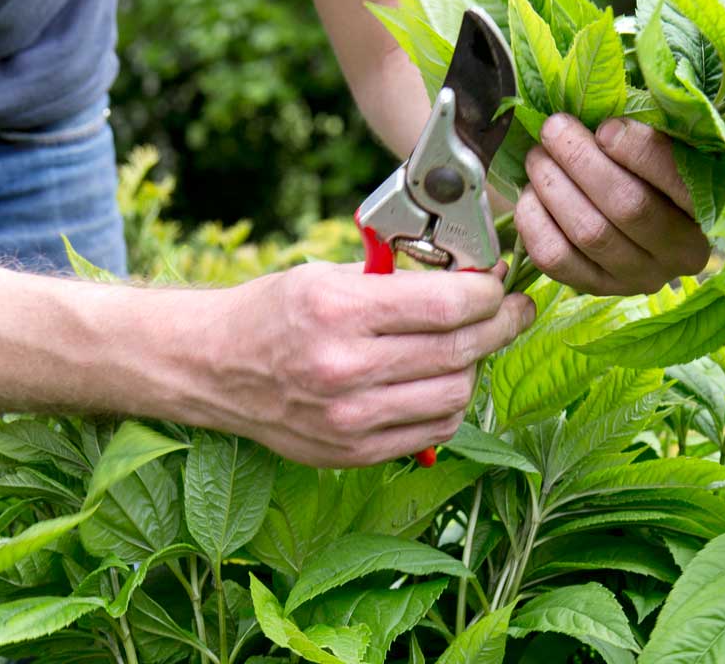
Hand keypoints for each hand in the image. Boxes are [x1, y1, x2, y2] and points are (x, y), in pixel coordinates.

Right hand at [195, 262, 533, 466]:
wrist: (211, 367)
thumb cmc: (275, 311)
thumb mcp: (330, 273)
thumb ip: (400, 281)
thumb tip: (472, 278)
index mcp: (338, 311)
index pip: (447, 306)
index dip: (488, 292)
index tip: (498, 282)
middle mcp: (344, 368)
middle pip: (459, 350)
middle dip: (500, 324)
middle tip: (513, 310)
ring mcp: (349, 419)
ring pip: (456, 394)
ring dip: (474, 366)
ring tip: (467, 345)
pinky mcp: (352, 452)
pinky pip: (434, 430)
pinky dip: (449, 403)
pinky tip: (440, 381)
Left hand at [516, 114, 710, 294]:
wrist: (645, 227)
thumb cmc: (656, 173)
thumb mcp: (670, 150)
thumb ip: (648, 137)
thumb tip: (602, 127)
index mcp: (710, 212)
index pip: (678, 182)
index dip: (638, 151)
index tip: (606, 126)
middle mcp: (680, 254)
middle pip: (627, 206)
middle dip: (581, 160)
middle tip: (554, 128)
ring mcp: (638, 278)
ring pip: (588, 233)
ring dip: (553, 186)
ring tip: (538, 156)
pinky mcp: (597, 288)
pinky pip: (556, 259)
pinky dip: (534, 222)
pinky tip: (532, 195)